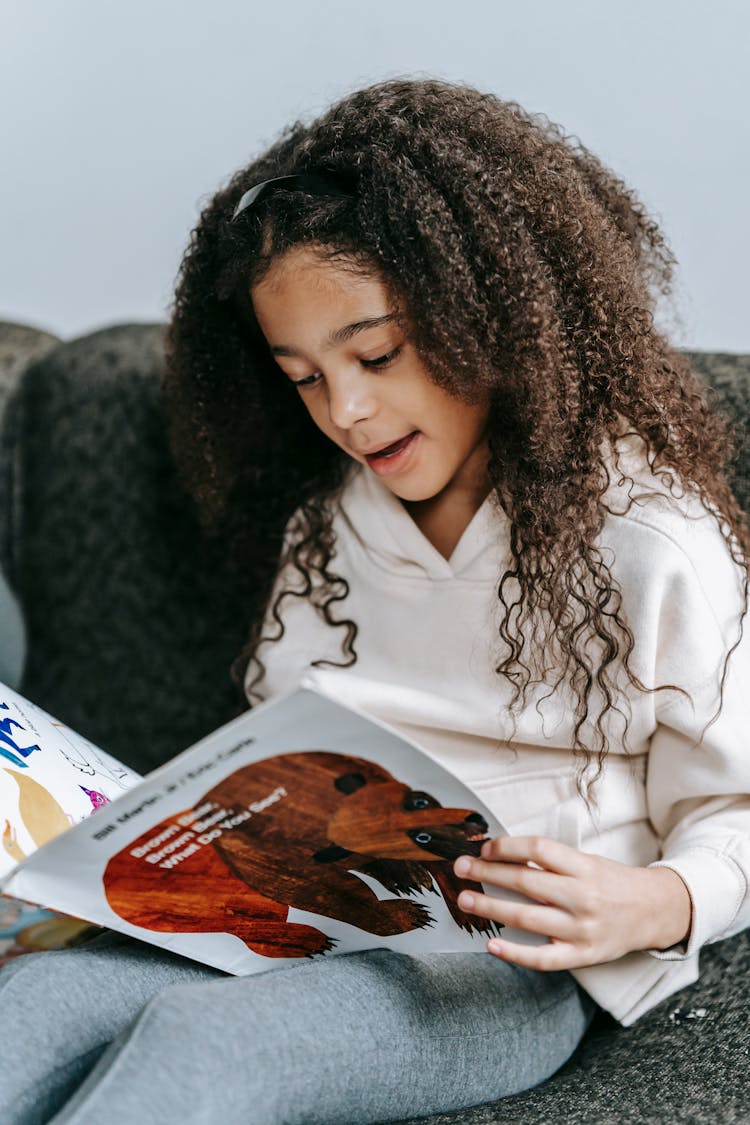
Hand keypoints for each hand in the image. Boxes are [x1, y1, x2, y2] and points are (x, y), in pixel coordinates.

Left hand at [453, 835, 692, 970]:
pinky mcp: (583, 956)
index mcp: (585, 867)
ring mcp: (583, 929)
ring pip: (528, 918)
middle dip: (488, 873)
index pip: (539, 849)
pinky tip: (492, 944)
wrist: (654, 912)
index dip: (508, 846)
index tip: (485, 847)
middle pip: (527, 882)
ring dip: (491, 908)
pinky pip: (543, 958)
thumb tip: (502, 854)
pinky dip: (515, 953)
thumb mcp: (588, 861)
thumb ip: (552, 861)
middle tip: (461, 868)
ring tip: (466, 900)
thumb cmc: (613, 882)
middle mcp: (584, 896)